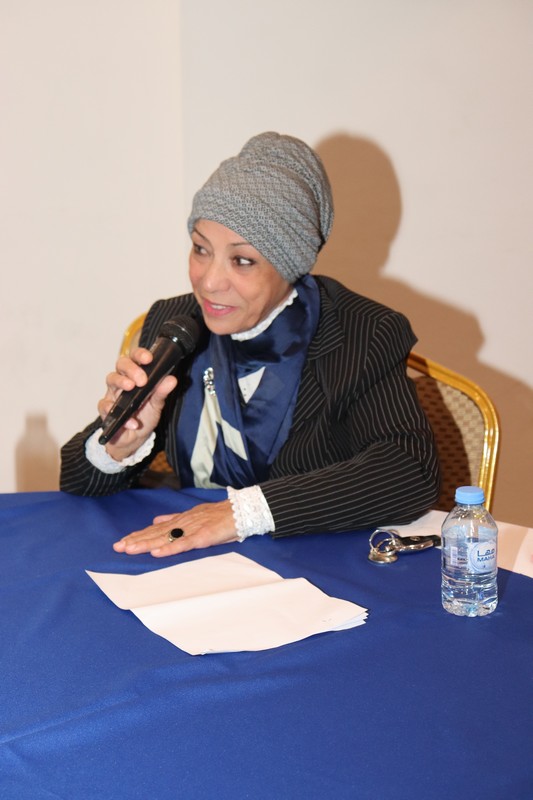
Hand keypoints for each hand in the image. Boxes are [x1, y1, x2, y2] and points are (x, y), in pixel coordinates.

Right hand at [98, 347, 177, 460]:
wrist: (134, 439)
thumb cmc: (144, 416)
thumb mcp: (156, 404)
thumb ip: (162, 392)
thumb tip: (171, 379)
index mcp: (136, 376)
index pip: (135, 358)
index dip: (140, 354)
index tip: (148, 358)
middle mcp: (123, 382)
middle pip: (121, 365)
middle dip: (131, 368)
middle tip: (141, 379)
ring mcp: (112, 394)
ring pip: (111, 380)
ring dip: (121, 382)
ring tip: (131, 388)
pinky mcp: (106, 410)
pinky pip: (105, 406)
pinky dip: (118, 413)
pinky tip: (131, 421)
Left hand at [113, 500, 237, 556]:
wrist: (241, 511)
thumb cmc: (220, 516)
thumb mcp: (195, 515)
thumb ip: (175, 518)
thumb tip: (157, 519)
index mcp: (181, 520)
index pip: (156, 528)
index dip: (139, 535)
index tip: (123, 541)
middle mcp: (183, 523)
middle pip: (156, 533)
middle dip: (136, 540)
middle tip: (118, 547)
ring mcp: (192, 529)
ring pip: (165, 537)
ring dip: (146, 543)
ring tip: (130, 549)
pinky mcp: (203, 537)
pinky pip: (184, 544)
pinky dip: (169, 548)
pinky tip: (156, 553)